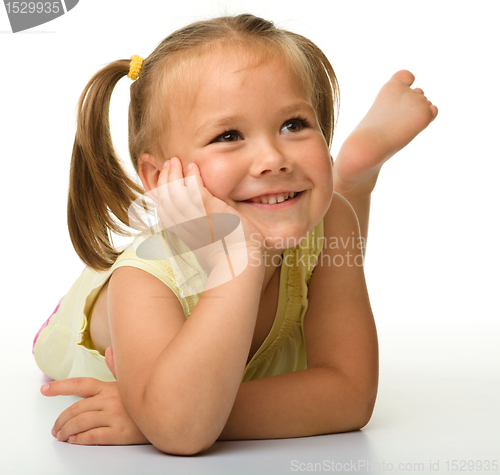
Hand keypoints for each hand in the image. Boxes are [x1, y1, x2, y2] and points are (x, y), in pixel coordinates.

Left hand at [40, 348, 147, 445]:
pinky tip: (75, 440)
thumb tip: (110, 351)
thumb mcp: (132, 380)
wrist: (166, 413)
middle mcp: (110, 400)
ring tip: (62, 436)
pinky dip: (81, 439)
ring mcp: (115, 416)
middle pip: (76, 409)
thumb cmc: (148, 396)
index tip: (44, 389)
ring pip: (81, 423)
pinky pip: (94, 436)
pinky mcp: (121, 433)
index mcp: (110, 386)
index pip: (80, 384)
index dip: (60, 387)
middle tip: (55, 428)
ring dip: (67, 431)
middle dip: (62, 420)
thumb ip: (117, 368)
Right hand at [151, 157, 263, 271]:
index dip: (161, 193)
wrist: (241, 263)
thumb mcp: (210, 243)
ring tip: (176, 161)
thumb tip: (207, 219)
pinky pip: (194, 190)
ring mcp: (196, 219)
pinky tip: (193, 167)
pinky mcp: (210, 212)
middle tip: (169, 164)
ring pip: (175, 192)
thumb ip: (204, 228)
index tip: (165, 181)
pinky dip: (191, 177)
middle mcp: (186, 226)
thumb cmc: (231, 255)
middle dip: (164, 179)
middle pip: (165, 199)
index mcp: (184, 234)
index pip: (164, 211)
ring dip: (174, 174)